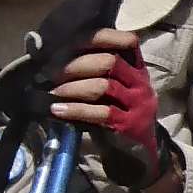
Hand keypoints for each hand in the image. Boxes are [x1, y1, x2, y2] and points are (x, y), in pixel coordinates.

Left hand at [42, 27, 184, 192]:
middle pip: (110, 62)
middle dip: (76, 64)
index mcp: (138, 69)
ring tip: (52, 90)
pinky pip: (101, 113)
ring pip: (104, 86)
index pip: (126, 42)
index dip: (98, 38)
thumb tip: (58, 59)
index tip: (69, 40)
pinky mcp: (128, 125)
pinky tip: (57, 109)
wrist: (141, 154)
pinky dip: (76, 109)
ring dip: (73, 87)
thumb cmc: (121, 115)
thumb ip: (100, 74)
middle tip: (50, 70)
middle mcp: (141, 83)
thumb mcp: (118, 91)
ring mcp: (137, 104)